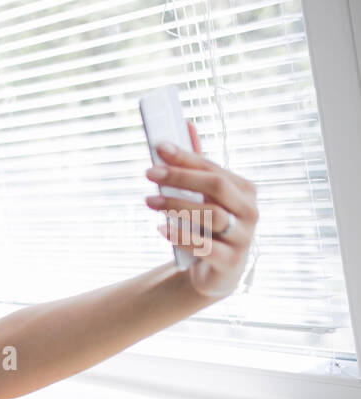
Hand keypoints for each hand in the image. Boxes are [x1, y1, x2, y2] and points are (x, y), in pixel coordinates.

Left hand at [145, 121, 257, 299]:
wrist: (217, 273)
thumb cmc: (209, 228)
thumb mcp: (203, 198)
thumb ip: (196, 165)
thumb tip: (185, 125)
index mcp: (244, 190)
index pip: (213, 168)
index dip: (186, 157)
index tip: (158, 148)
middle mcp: (249, 211)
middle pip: (216, 186)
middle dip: (180, 177)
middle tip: (149, 173)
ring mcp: (243, 237)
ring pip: (211, 215)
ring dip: (176, 206)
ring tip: (149, 201)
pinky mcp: (230, 261)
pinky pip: (205, 246)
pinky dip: (181, 236)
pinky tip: (161, 228)